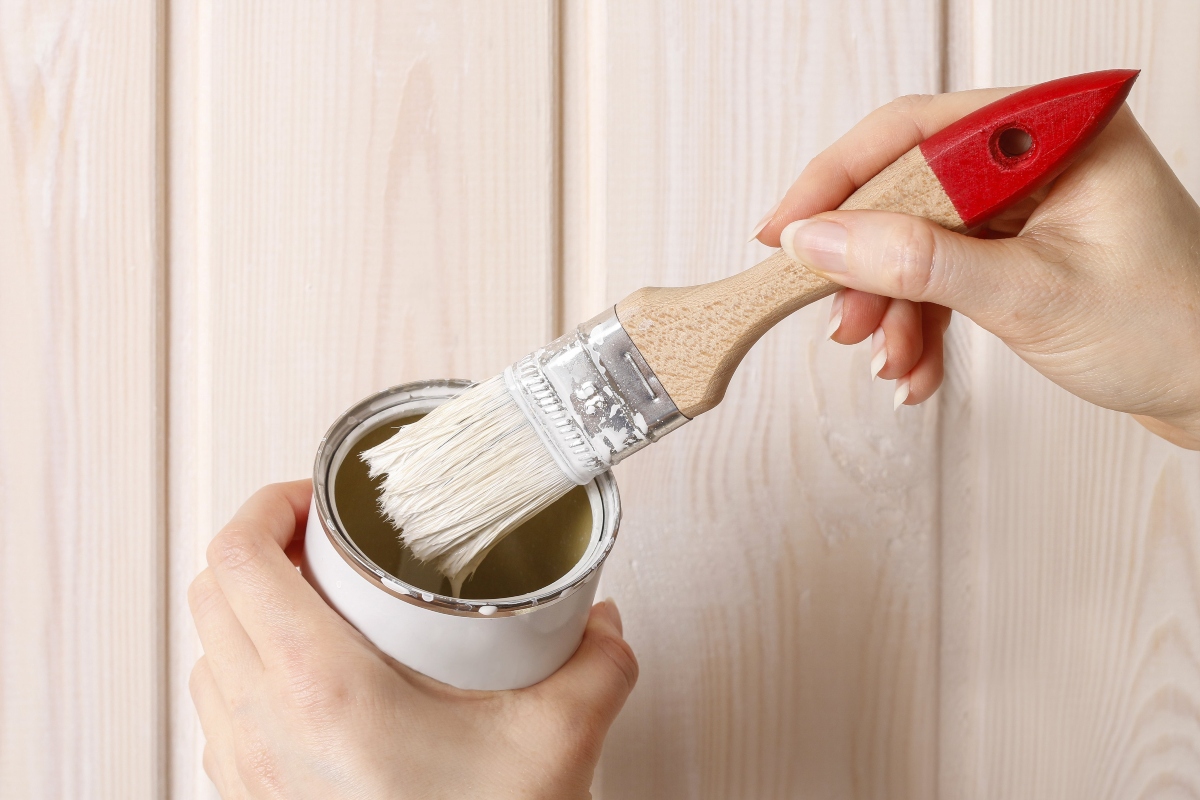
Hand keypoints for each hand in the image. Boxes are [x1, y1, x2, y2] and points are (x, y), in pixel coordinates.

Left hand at [188, 480, 636, 798]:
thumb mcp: (559, 739)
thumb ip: (599, 662)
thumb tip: (604, 622)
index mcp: (319, 689)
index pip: (238, 560)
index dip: (267, 506)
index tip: (314, 499)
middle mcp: (263, 726)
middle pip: (211, 595)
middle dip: (260, 547)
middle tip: (323, 540)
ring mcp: (248, 770)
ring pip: (207, 654)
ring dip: (248, 610)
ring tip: (316, 602)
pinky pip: (219, 711)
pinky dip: (246, 670)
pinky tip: (309, 679)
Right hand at [753, 89, 1199, 448]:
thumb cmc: (1170, 332)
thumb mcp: (1030, 297)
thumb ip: (917, 263)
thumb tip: (820, 239)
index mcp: (1056, 131)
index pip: (913, 132)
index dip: (836, 181)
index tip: (782, 233)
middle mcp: (1035, 155)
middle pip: (905, 189)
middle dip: (865, 266)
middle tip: (840, 320)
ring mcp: (1024, 203)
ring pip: (914, 239)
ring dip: (890, 306)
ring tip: (890, 362)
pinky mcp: (1015, 246)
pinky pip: (939, 272)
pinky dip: (920, 322)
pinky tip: (916, 367)